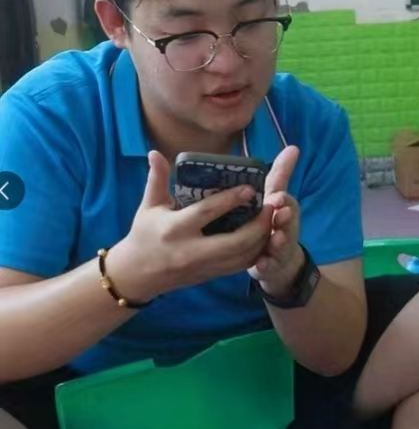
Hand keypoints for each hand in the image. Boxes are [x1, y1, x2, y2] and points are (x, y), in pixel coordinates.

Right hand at [109, 151, 273, 300]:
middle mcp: (192, 250)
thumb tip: (155, 152)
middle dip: (258, 225)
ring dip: (262, 239)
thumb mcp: (149, 206)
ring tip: (271, 219)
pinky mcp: (211, 275)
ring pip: (242, 257)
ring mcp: (204, 266)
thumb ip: (157, 179)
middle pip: (235, 242)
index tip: (250, 188)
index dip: (230, 200)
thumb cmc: (144, 234)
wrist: (138, 275)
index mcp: (175, 228)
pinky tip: (263, 236)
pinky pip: (241, 266)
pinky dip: (256, 251)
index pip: (207, 213)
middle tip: (270, 206)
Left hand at [248, 146, 303, 295]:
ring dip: (280, 242)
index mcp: (284, 211)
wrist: (277, 261)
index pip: (288, 203)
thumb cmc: (271, 222)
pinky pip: (269, 267)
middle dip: (286, 219)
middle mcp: (285, 229)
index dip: (284, 200)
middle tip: (281, 214)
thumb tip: (294, 147)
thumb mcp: (274, 198)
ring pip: (281, 245)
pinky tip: (260, 264)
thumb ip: (282, 174)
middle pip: (289, 224)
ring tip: (276, 239)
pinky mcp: (271, 266)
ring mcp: (280, 249)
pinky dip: (266, 266)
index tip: (279, 198)